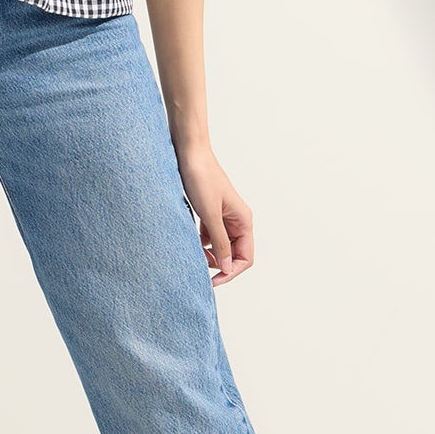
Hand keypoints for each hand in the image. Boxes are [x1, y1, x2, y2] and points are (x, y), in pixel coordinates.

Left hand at [177, 143, 254, 285]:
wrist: (189, 152)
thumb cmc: (201, 178)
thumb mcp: (209, 214)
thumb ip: (220, 241)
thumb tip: (227, 267)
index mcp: (243, 220)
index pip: (245, 257)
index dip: (231, 272)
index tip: (212, 281)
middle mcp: (237, 220)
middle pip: (235, 254)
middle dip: (220, 265)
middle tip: (198, 270)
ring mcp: (224, 216)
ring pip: (222, 246)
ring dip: (210, 255)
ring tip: (193, 256)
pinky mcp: (210, 212)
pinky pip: (210, 235)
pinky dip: (202, 243)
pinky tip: (190, 243)